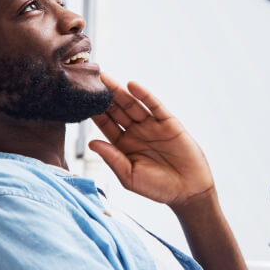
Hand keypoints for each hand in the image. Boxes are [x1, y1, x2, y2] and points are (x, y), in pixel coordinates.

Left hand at [89, 74, 213, 208]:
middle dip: (104, 96)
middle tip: (90, 80)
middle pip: (116, 110)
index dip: (94, 113)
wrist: (188, 191)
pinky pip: (154, 105)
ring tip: (105, 78)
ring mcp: (152, 126)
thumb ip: (112, 159)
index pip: (106, 125)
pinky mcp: (169, 122)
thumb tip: (91, 143)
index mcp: (124, 146)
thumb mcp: (129, 177)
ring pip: (132, 104)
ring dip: (119, 91)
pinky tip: (132, 86)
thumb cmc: (158, 188)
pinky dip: (144, 94)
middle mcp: (136, 132)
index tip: (80, 100)